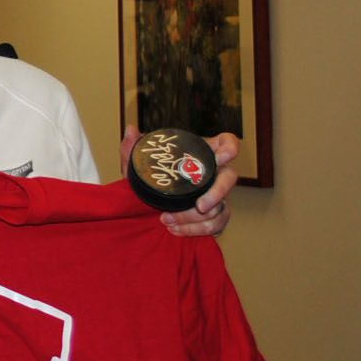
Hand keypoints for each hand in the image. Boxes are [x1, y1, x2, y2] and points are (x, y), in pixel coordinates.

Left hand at [120, 126, 238, 238]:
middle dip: (217, 193)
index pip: (227, 143)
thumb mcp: (139, 165)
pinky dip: (195, 230)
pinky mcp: (215, 217)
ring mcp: (217, 197)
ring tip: (169, 220)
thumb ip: (133, 148)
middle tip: (200, 206)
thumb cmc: (150, 180)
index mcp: (201, 155)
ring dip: (196, 218)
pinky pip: (216, 225)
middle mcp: (213, 175)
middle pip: (230, 178)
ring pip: (222, 207)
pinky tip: (176, 230)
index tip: (220, 157)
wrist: (145, 208)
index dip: (229, 147)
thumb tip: (130, 130)